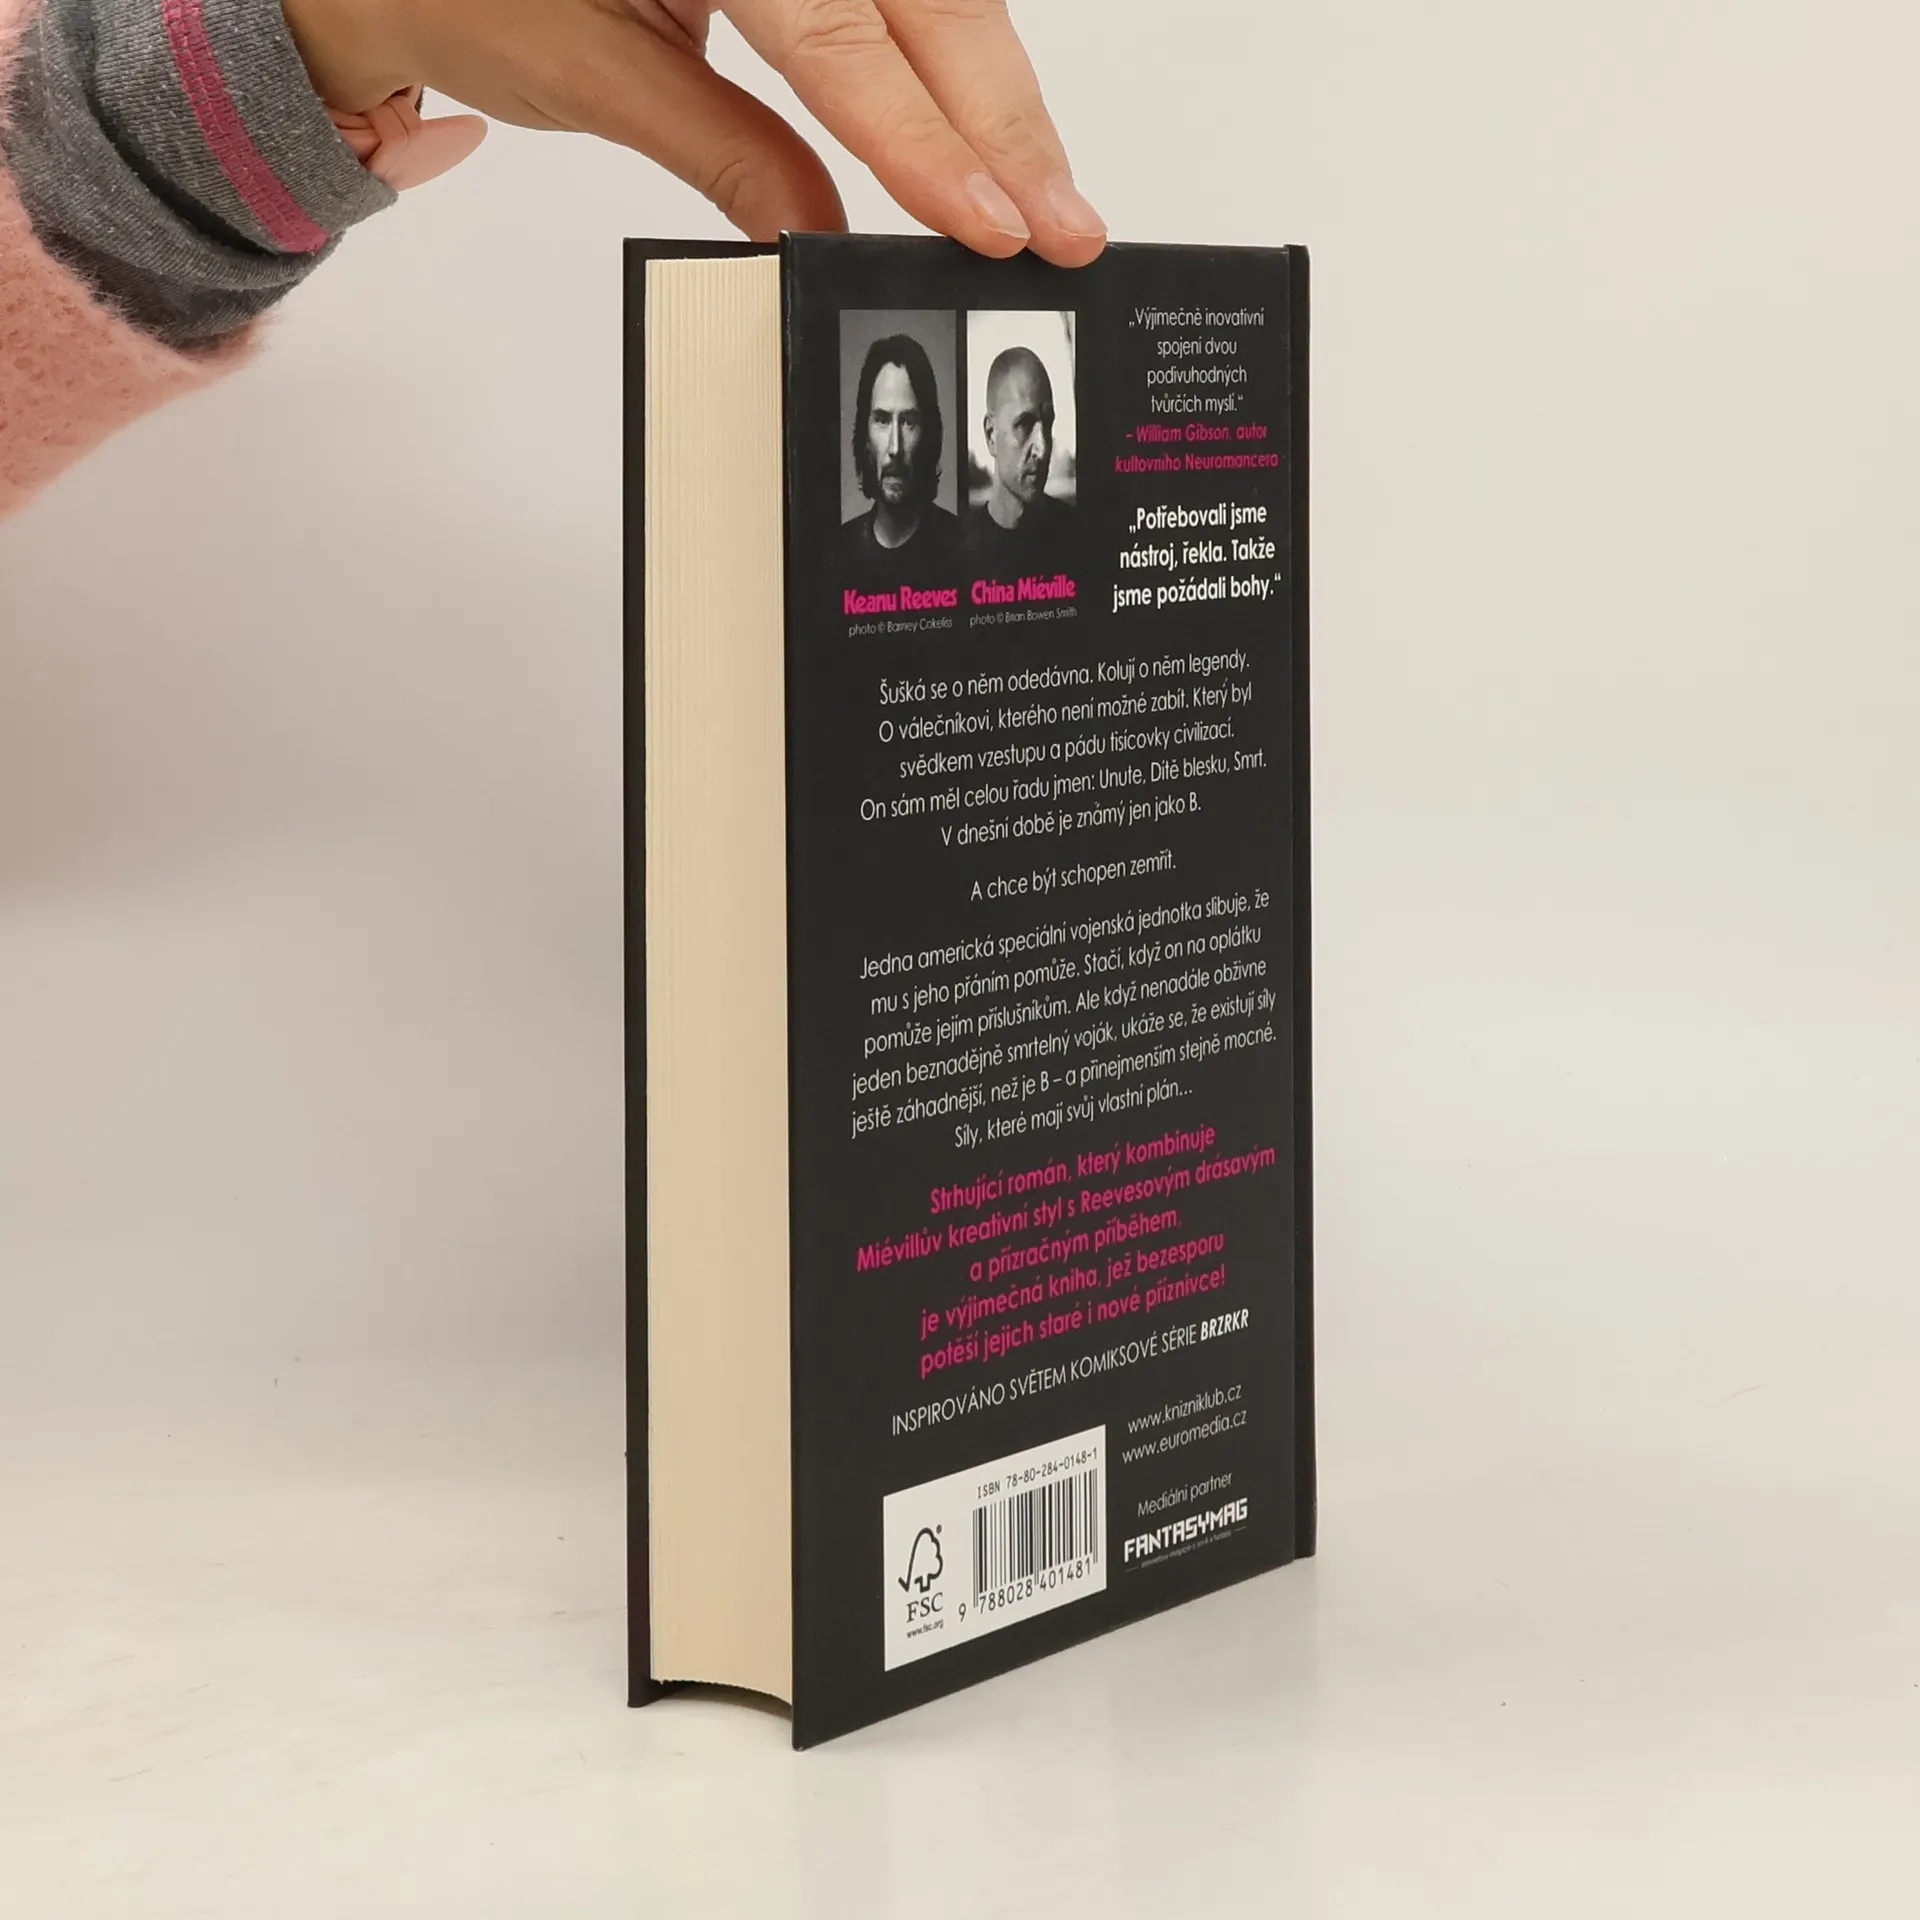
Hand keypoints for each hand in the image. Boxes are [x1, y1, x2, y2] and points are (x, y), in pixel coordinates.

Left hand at [282, 0, 1105, 264]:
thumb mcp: (587, 71)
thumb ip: (723, 151)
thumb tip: (827, 230)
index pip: (840, 31)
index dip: (924, 135)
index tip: (987, 220)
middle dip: (1002, 115)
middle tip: (1067, 224)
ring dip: (995, 89)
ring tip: (1045, 192)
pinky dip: (951, 51)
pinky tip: (992, 124)